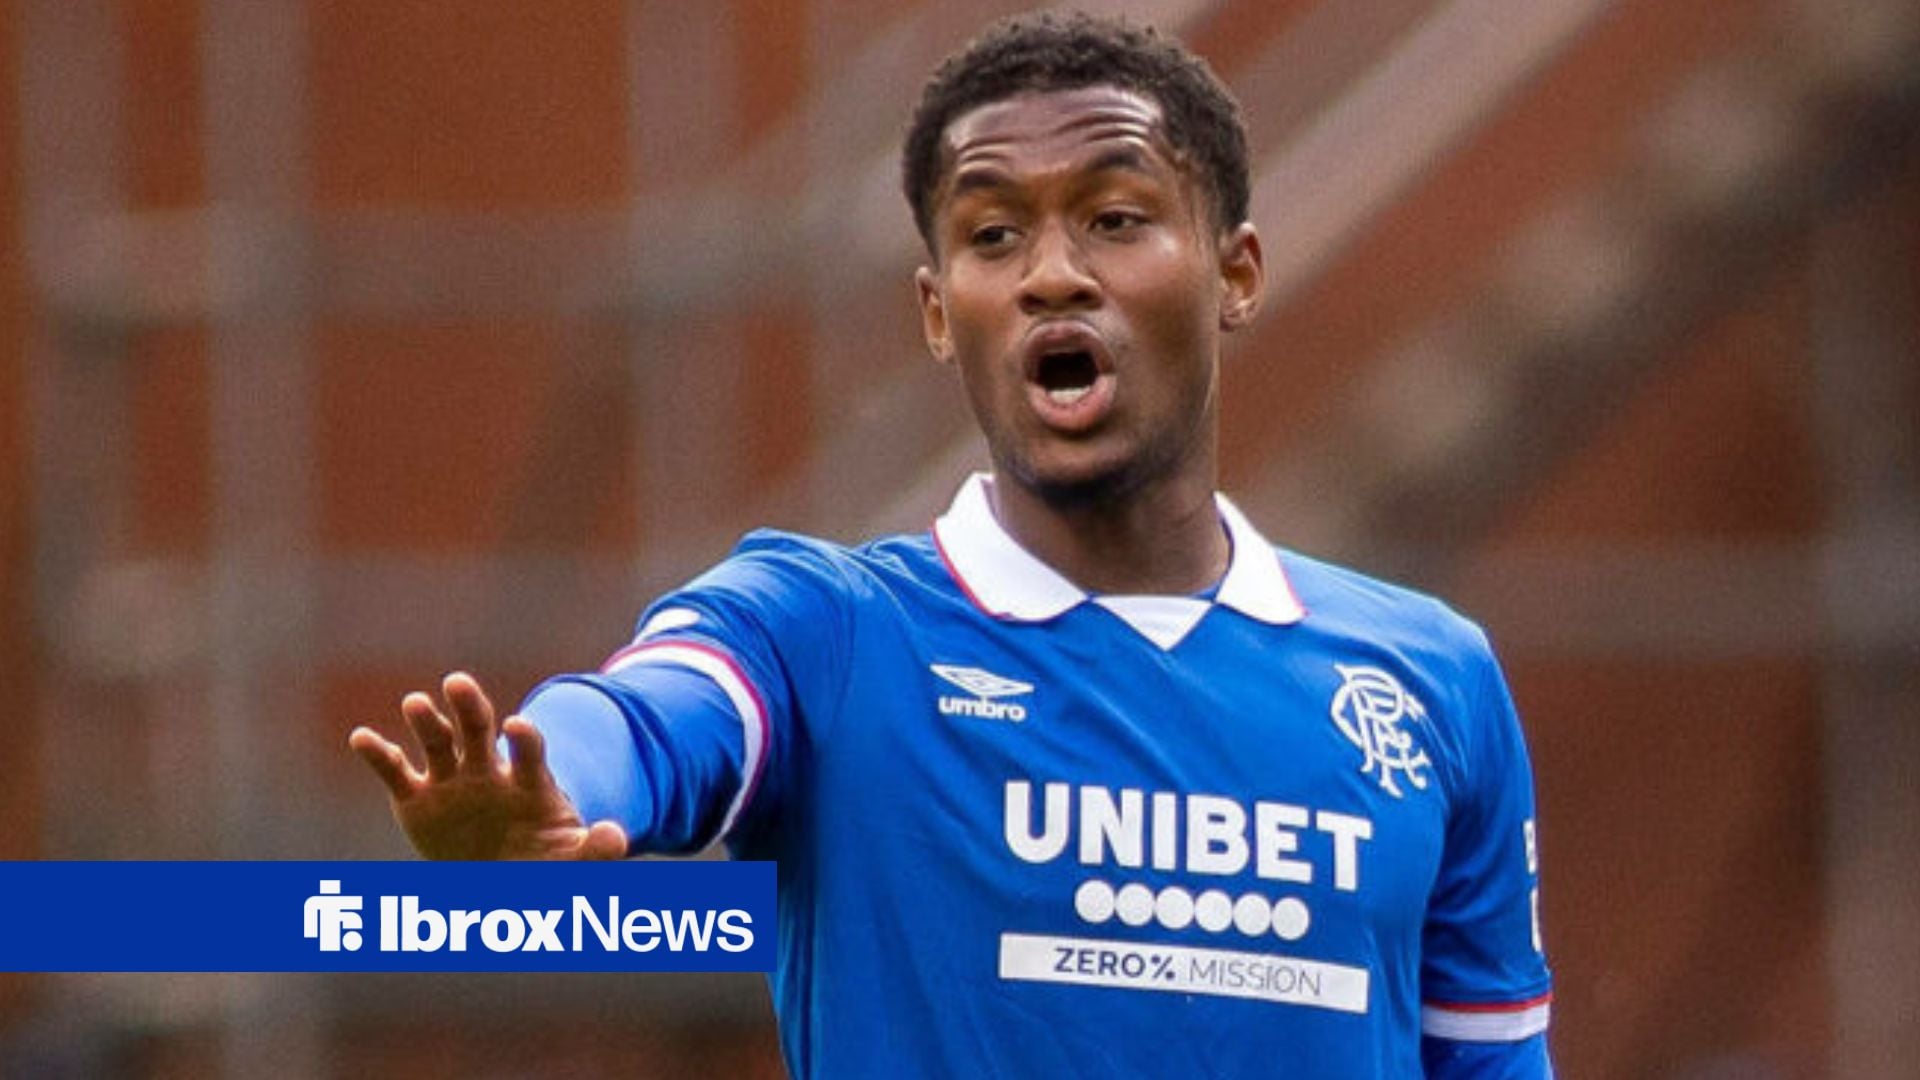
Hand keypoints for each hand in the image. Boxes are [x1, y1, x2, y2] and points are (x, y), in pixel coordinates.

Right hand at [348, 671, 628, 860]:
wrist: (500, 876)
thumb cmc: (542, 860)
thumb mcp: (571, 860)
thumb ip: (594, 850)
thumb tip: (618, 836)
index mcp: (529, 783)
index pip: (529, 753)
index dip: (524, 740)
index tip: (517, 725)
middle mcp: (488, 772)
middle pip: (479, 731)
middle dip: (469, 707)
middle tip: (457, 683)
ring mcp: (452, 780)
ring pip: (437, 742)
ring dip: (425, 721)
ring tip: (414, 702)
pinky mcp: (417, 797)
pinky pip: (395, 772)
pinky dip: (378, 754)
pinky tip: (361, 737)